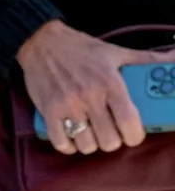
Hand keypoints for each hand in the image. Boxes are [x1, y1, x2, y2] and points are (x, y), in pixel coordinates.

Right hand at [17, 20, 147, 154]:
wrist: (43, 43)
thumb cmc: (82, 49)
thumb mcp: (118, 52)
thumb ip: (148, 60)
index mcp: (110, 82)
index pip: (128, 121)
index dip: (135, 136)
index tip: (134, 135)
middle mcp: (89, 97)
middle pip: (108, 140)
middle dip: (113, 141)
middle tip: (112, 133)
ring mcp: (67, 107)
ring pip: (86, 145)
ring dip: (92, 145)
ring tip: (92, 135)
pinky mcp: (48, 113)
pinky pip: (61, 143)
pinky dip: (69, 147)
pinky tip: (73, 140)